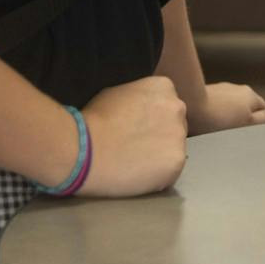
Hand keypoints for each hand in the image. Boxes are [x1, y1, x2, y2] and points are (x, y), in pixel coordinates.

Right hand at [77, 75, 187, 195]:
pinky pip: (171, 171)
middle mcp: (178, 108)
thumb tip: (139, 109)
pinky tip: (137, 174)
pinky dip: (157, 176)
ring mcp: (179, 135)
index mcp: (164, 87)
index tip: (136, 129)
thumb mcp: (117, 93)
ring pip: (173, 149)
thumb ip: (137, 98)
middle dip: (159, 136)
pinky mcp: (177, 162)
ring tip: (133, 163)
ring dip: (159, 156)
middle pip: (174, 126)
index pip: (167, 104)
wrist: (85, 151)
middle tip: (135, 147)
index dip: (151, 119)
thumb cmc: (94, 121)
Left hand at [189, 81, 264, 134]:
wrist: (189, 103)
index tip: (249, 133)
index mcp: (251, 95)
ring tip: (216, 130)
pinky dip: (213, 113)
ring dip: (226, 115)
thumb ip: (264, 119)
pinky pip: (215, 105)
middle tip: (232, 134)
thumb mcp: (246, 122)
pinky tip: (205, 124)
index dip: (257, 122)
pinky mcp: (206, 92)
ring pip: (230, 105)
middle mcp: (238, 89)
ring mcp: (221, 89)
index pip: (262, 109)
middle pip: (245, 106)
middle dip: (240, 118)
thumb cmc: (218, 117)